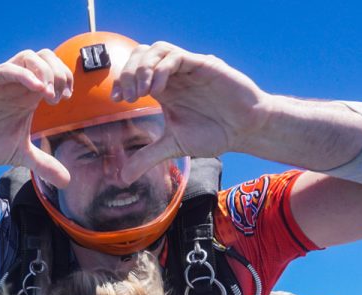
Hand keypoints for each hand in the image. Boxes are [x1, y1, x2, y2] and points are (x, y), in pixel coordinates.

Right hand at [0, 49, 72, 186]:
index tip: (66, 98)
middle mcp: (15, 83)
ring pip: (28, 57)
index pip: (53, 70)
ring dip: (44, 72)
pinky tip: (37, 89)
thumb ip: (43, 164)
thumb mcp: (19, 154)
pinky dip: (24, 75)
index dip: (64, 78)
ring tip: (48, 94)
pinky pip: (6, 70)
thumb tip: (66, 181)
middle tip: (59, 96)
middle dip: (58, 72)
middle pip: (45, 56)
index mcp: (26, 94)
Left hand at [111, 42, 268, 182]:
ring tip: (141, 91)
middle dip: (128, 72)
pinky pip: (177, 57)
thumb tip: (123, 178)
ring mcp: (188, 68)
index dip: (120, 80)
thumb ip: (147, 158)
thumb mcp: (173, 147)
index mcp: (164, 89)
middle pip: (141, 54)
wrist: (245, 131)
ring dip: (143, 67)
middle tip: (128, 97)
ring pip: (157, 49)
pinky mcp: (204, 65)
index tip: (116, 99)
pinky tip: (157, 89)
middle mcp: (173, 76)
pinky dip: (162, 69)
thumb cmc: (214, 134)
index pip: (134, 72)